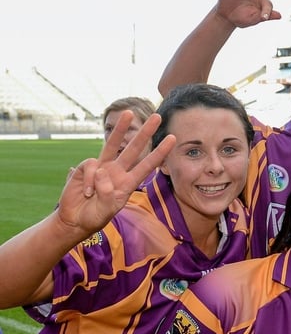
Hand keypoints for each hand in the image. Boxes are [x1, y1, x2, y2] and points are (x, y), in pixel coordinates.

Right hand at [55, 111, 174, 235]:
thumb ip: (108, 195)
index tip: (172, 138)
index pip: (148, 165)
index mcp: (128, 182)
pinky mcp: (85, 168)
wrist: (75, 220)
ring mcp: (101, 167)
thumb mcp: (107, 211)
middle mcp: (117, 171)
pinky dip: (89, 179)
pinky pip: (90, 166)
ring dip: (121, 128)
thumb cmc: (95, 216)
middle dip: (145, 132)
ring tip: (128, 113)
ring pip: (112, 144)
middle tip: (157, 116)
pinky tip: (87, 192)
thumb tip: (102, 172)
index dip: (159, 152)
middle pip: (134, 148)